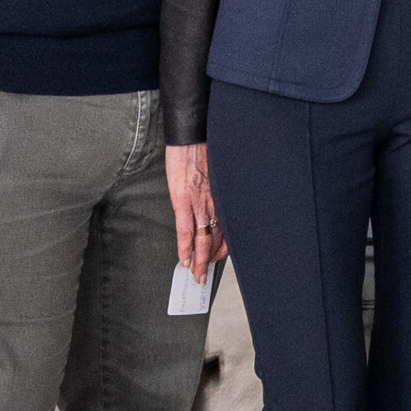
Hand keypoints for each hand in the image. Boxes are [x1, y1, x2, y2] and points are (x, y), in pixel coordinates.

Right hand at [164, 142, 219, 280]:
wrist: (192, 134)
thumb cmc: (204, 148)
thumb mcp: (217, 171)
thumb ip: (217, 188)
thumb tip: (215, 199)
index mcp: (223, 195)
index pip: (227, 228)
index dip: (224, 247)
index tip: (219, 259)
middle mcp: (215, 201)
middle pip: (215, 237)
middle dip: (210, 259)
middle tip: (205, 276)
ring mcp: (199, 202)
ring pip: (203, 238)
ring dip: (199, 260)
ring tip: (196, 276)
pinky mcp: (182, 199)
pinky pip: (185, 230)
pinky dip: (185, 248)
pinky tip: (184, 260)